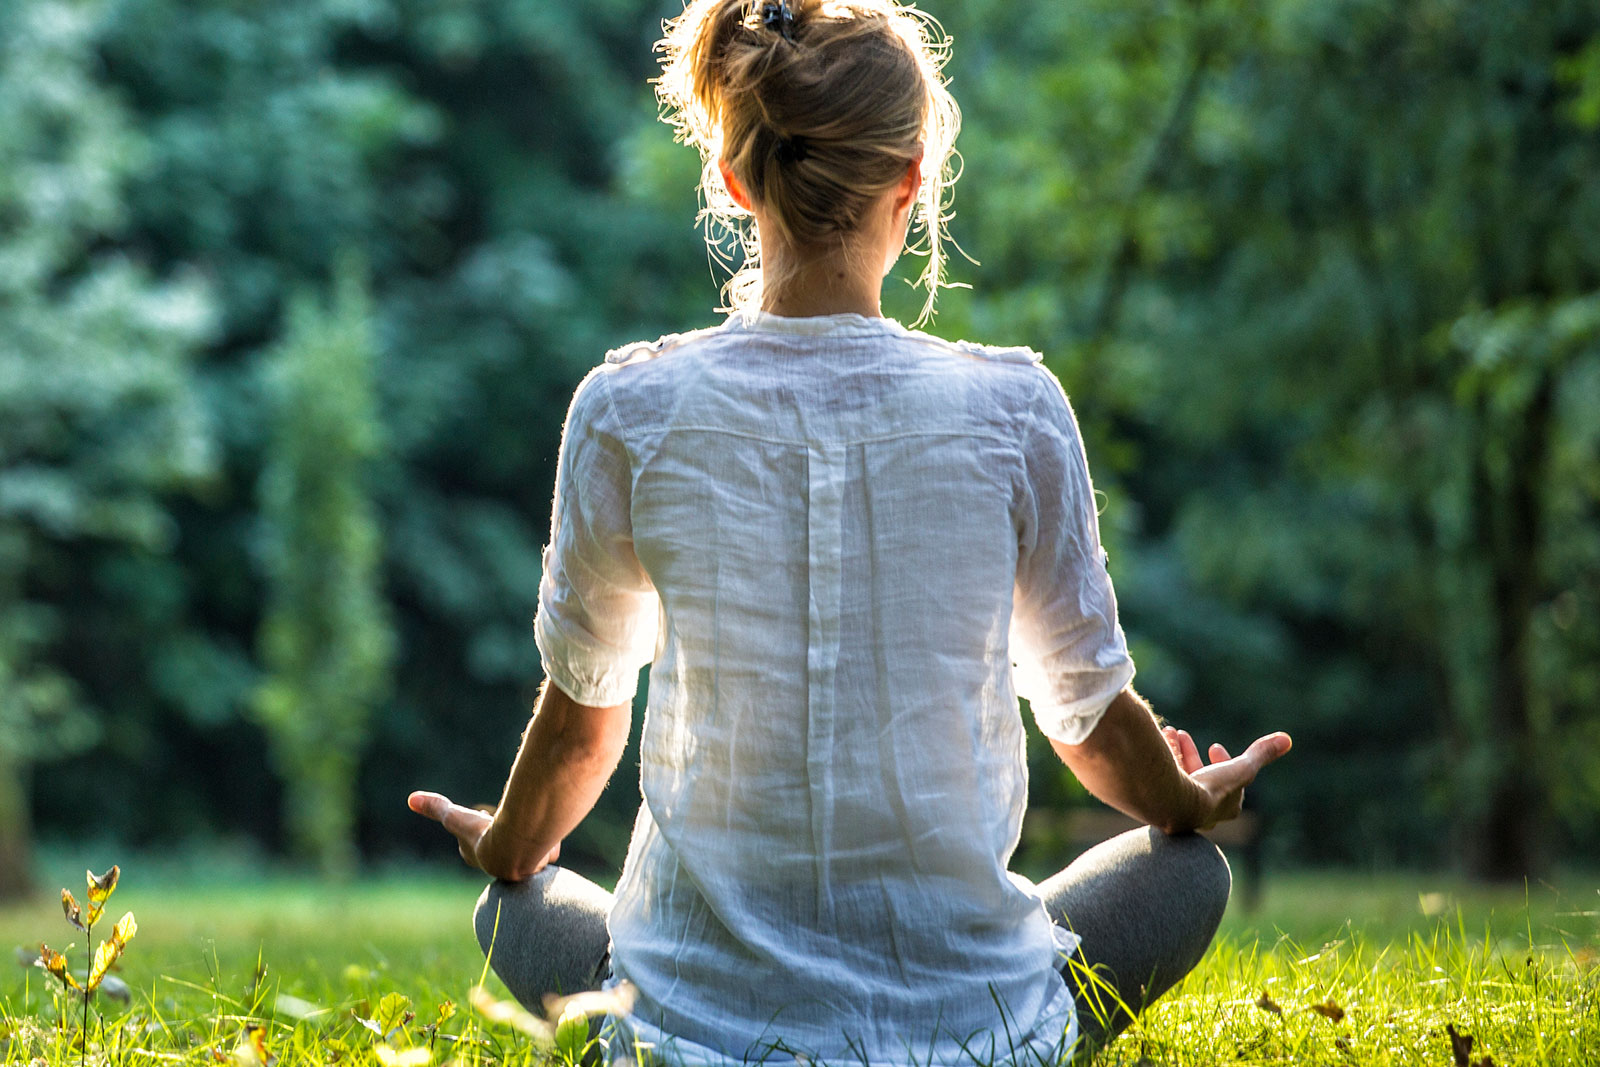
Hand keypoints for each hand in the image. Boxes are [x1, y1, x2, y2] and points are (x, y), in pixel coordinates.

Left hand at [407, 791, 559, 879]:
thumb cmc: (485, 836)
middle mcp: (499, 862)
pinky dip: (546, 837)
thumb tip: (411, 799)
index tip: (481, 816)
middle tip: (504, 821)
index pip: (474, 841)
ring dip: (526, 835)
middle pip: (499, 843)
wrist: (516, 851)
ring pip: (525, 844)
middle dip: (501, 833)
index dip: (477, 827)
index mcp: (478, 855)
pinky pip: (544, 845)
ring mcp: (523, 863)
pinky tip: (548, 829)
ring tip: (529, 824)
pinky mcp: (544, 859)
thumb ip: (437, 808)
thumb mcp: (457, 818)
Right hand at [1161, 727, 1291, 831]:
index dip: (1224, 762)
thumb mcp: (1241, 769)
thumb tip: (1286, 740)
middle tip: (1184, 734)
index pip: (1230, 784)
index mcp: (1225, 808)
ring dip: (1176, 752)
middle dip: (1192, 754)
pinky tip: (1158, 742)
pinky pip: (1162, 777)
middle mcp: (1202, 812)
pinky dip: (1161, 757)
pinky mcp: (1158, 802)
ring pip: (1178, 775)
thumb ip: (1261, 754)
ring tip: (1170, 732)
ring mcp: (1179, 808)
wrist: (1172, 802)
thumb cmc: (1211, 789)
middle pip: (1200, 778)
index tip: (1214, 746)